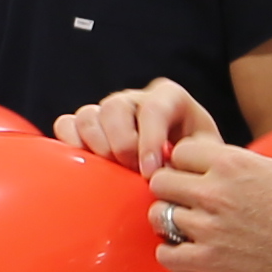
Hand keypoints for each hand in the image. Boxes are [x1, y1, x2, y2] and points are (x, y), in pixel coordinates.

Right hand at [57, 78, 212, 172]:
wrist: (179, 172)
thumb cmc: (193, 165)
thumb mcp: (204, 158)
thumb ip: (192, 159)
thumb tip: (165, 173)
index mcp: (169, 98)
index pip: (154, 108)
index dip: (149, 140)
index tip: (150, 172)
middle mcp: (135, 99)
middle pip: (115, 107)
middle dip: (122, 144)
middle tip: (131, 172)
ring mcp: (108, 110)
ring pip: (89, 115)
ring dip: (97, 146)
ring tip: (111, 170)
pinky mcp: (86, 125)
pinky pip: (66, 124)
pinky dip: (71, 142)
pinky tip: (86, 162)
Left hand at [143, 132, 271, 271]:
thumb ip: (238, 162)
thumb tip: (214, 159)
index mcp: (231, 163)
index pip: (180, 151)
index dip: (183, 164)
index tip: (191, 176)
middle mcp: (215, 191)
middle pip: (160, 181)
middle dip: (169, 190)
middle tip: (183, 201)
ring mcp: (209, 227)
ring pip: (157, 215)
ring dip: (167, 221)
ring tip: (183, 227)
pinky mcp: (209, 260)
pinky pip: (165, 254)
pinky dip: (171, 254)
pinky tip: (186, 252)